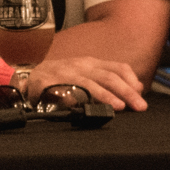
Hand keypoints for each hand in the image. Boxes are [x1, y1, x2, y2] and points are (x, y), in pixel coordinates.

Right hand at [26, 55, 149, 110]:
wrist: (29, 76)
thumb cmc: (60, 78)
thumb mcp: (86, 75)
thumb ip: (108, 81)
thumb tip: (135, 89)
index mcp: (91, 63)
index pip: (117, 68)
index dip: (131, 80)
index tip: (141, 93)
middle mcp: (80, 66)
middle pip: (108, 77)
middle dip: (126, 92)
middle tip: (138, 105)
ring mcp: (64, 73)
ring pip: (89, 84)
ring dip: (105, 95)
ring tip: (118, 106)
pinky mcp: (47, 83)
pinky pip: (62, 91)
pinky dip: (74, 98)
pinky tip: (83, 106)